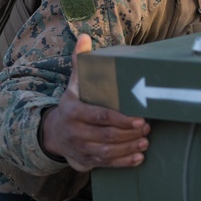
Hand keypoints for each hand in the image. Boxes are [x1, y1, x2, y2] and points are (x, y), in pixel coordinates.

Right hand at [40, 33, 150, 171]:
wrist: (52, 133)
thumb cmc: (72, 104)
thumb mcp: (73, 84)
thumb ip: (80, 62)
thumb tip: (84, 36)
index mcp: (74, 111)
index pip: (99, 116)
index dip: (121, 119)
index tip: (140, 118)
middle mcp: (75, 132)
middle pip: (106, 135)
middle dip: (129, 133)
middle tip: (148, 128)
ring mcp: (79, 149)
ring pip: (107, 152)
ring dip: (128, 148)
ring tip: (146, 142)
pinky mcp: (85, 161)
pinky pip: (105, 164)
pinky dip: (123, 163)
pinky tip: (138, 158)